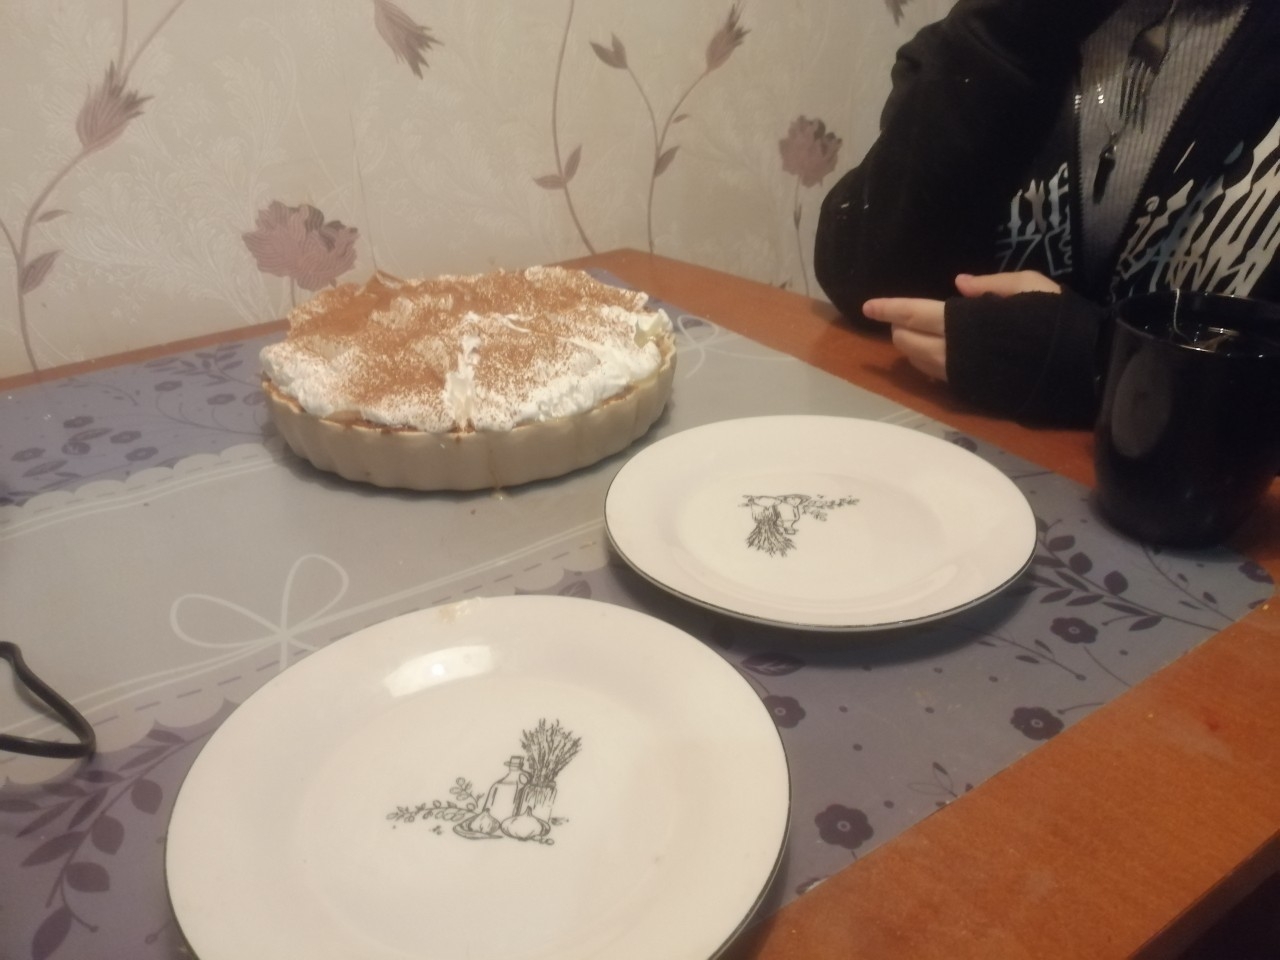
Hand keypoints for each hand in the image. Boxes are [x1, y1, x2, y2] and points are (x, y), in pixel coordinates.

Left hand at [861, 271, 1061, 381]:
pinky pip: (939, 378)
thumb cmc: (1060, 320)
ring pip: (921, 364)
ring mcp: (963, 376)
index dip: (890, 308)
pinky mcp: (973, 393)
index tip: (867, 306)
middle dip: (900, 329)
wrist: (1085, 369)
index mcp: (968, 321)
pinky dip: (928, 365)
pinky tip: (934, 356)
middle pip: (910, 342)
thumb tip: (959, 283)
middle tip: (901, 318)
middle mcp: (958, 352)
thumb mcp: (1033, 286)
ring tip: (914, 336)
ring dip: (911, 349)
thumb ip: (992, 284)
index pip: (916, 314)